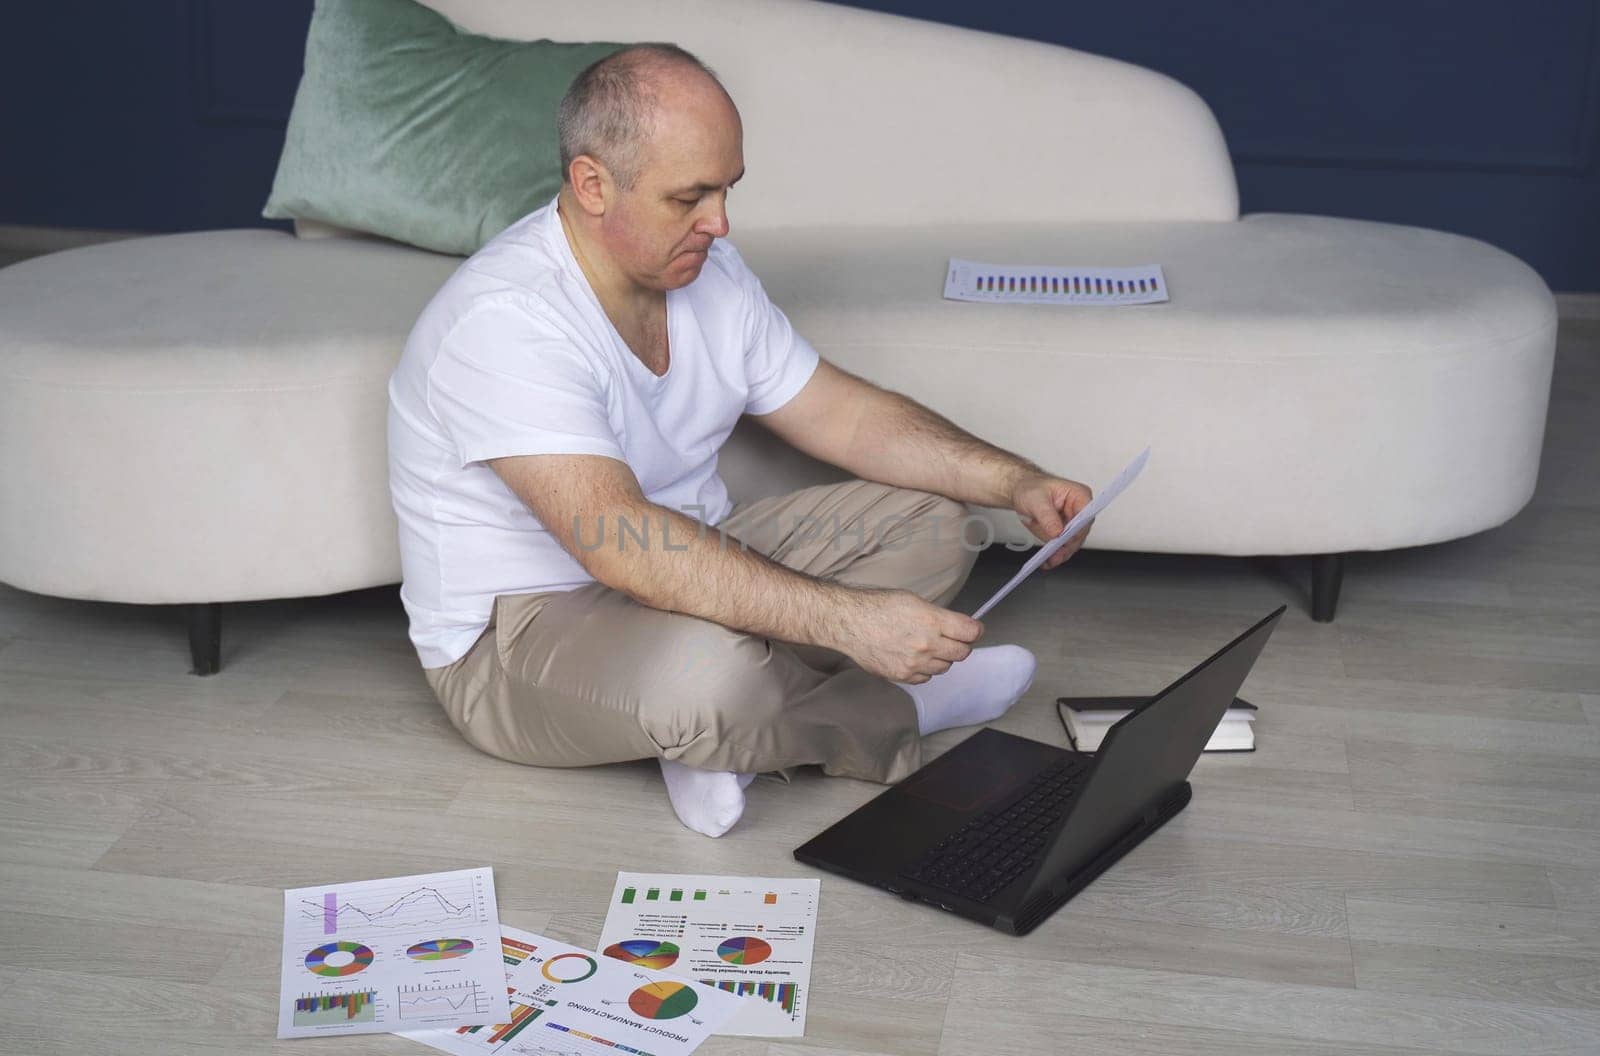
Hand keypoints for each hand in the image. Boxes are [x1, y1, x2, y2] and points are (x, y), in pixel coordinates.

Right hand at [832, 588, 983, 683]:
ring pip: (945, 667)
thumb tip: (958, 627)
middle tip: (953, 639)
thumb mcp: (914, 600)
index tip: (973, 630)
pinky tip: (915, 657)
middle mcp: (927, 644)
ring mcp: (915, 663)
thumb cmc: (879, 606)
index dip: (975, 630)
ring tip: (927, 646)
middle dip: (961, 644)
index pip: (970, 632)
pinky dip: (926, 669)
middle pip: (962, 652)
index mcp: (932, 621)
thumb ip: (939, 616)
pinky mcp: (903, 676)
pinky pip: (926, 677)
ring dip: (943, 657)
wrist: (850, 623)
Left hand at [1011, 471, 1093, 570]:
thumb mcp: (1036, 499)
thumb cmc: (1032, 489)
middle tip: (1056, 555)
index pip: (1086, 515)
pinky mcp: (1063, 535)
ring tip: (1050, 560)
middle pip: (1080, 533)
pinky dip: (1055, 556)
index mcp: (1080, 496)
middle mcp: (1079, 512)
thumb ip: (1047, 515)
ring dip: (1062, 554)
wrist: (1023, 493)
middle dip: (1068, 546)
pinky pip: (1063, 548)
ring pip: (1073, 544)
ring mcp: (1072, 525)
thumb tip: (1057, 532)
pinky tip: (1046, 561)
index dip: (1078, 529)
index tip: (1067, 539)